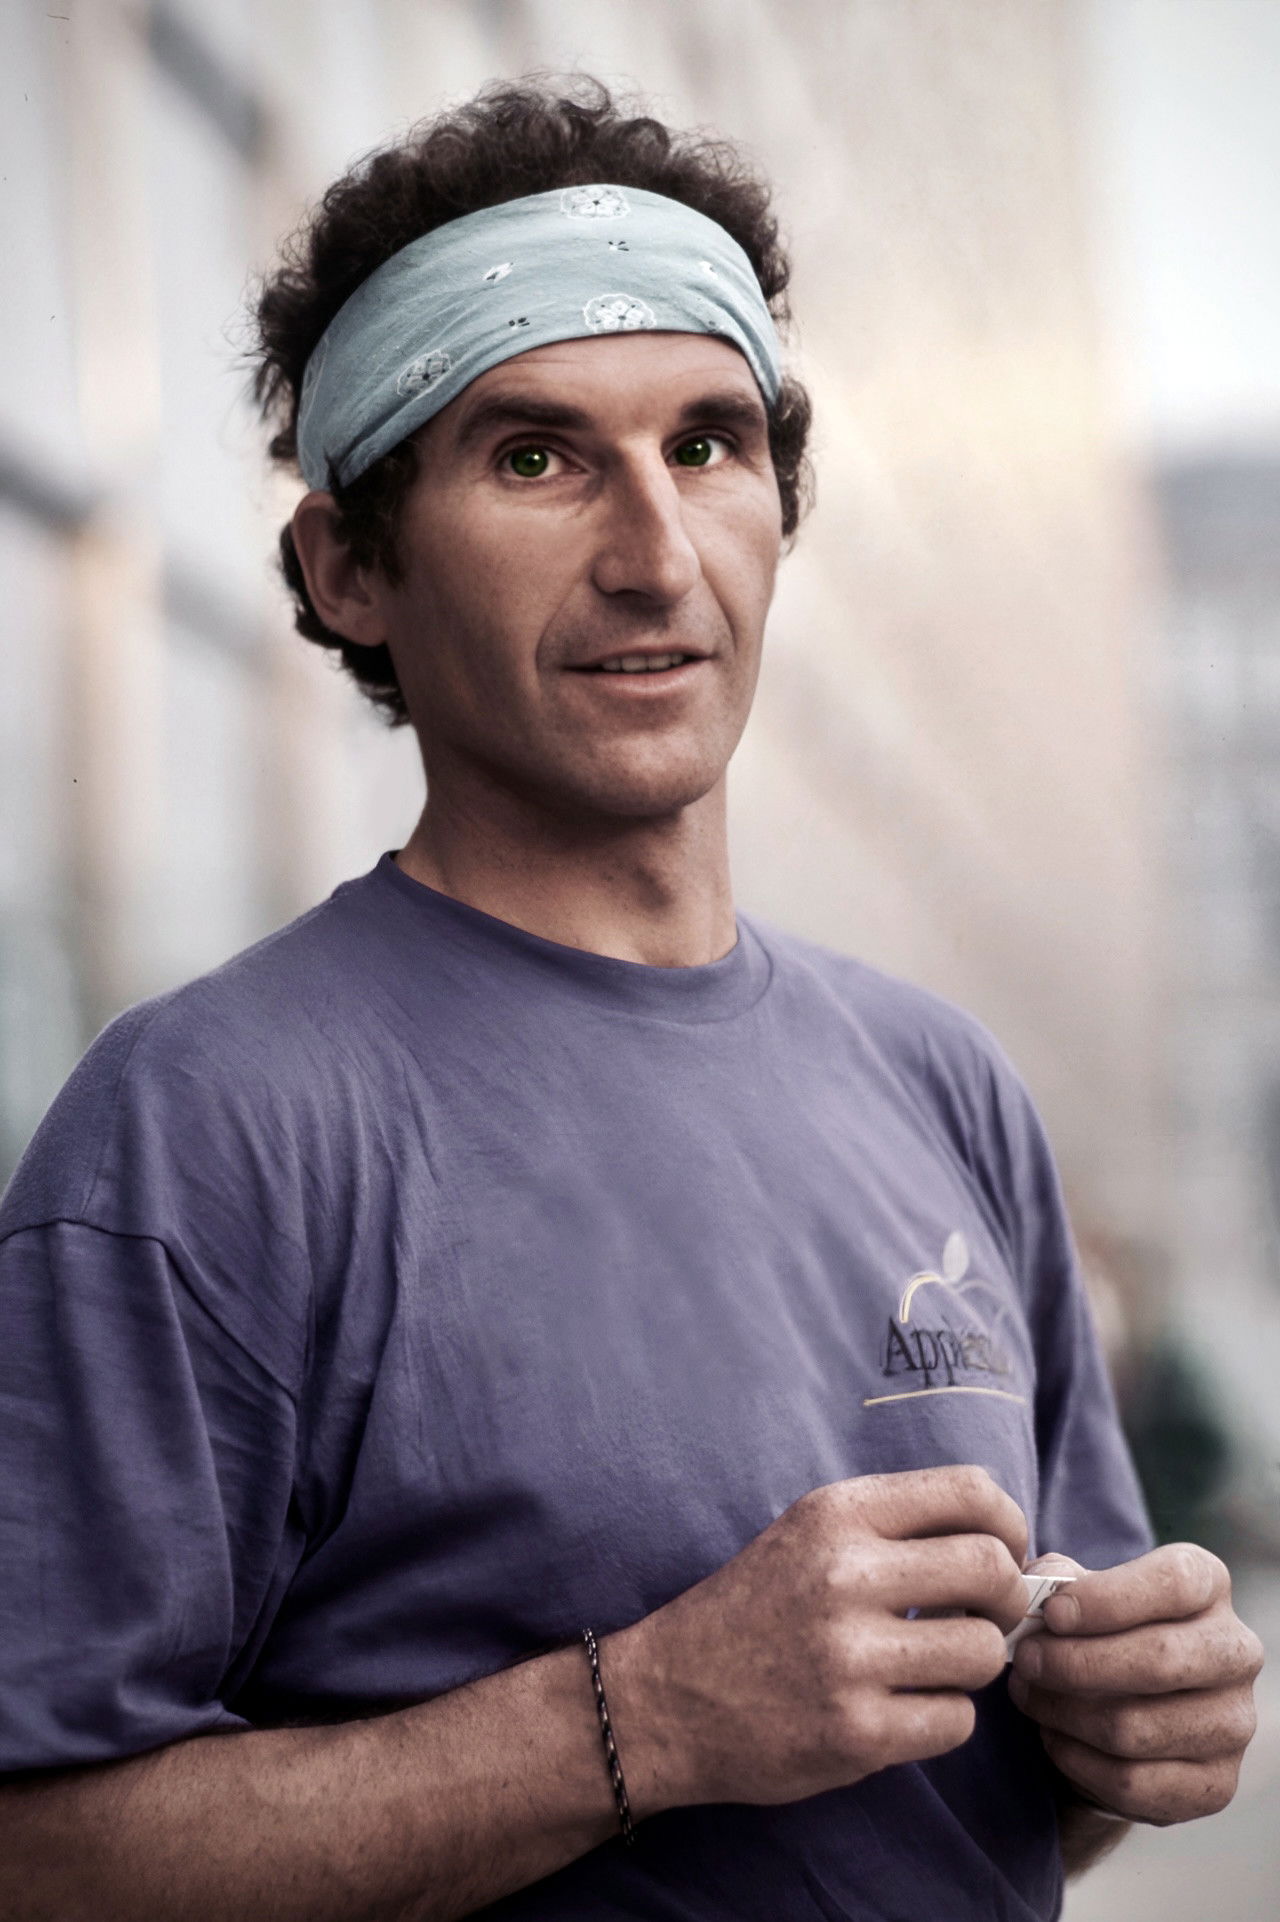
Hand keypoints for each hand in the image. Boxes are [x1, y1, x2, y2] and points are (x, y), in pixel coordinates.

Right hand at [608, 1465, 1029, 1812]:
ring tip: (934, 1667)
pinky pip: (956, 1721)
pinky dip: (944, 1719)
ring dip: (973, 1664)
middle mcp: (845, 1575)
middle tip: (985, 1616)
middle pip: (992, 1570)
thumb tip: (1004, 1543)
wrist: (667, 1696)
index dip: (1009, 1524)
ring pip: (984, 1652)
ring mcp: (850, 1658)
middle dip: (1008, 1597)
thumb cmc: (754, 1609)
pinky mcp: (855, 1733)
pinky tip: (904, 1710)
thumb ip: (894, 1527)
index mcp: (837, 1513)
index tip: (1004, 1552)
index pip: (970, 1492)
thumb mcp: (809, 1534)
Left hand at [1007, 1545, 1263, 1824]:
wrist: (1124, 1708)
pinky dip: (1077, 1760)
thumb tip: (1041, 1594)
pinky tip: (1053, 1737)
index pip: (1175, 1583)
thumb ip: (1056, 1581)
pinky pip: (1132, 1781)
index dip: (1108, 1599)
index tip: (1053, 1614)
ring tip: (1029, 1695)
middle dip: (1076, 1662)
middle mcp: (1235, 1652)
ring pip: (1135, 1727)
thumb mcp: (1080, 1592)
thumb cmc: (1100, 1632)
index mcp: (1209, 1586)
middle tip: (1025, 1660)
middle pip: (1160, 1659)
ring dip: (1064, 1713)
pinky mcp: (1216, 1785)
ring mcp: (1233, 1724)